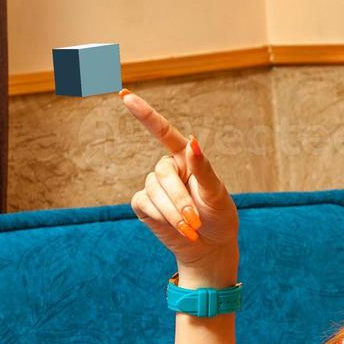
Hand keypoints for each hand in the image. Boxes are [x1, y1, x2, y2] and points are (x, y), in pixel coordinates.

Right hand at [121, 89, 239, 271]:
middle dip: (179, 200)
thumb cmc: (219, 217)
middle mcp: (168, 168)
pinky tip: (176, 228)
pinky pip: (146, 204)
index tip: (124, 95)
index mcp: (187, 158)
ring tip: (191, 227)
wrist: (210, 247)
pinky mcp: (144, 204)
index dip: (144, 114)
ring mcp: (154, 186)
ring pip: (154, 192)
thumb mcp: (217, 193)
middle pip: (163, 175)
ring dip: (173, 213)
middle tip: (195, 221)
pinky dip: (162, 218)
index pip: (163, 132)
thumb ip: (203, 168)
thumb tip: (193, 141)